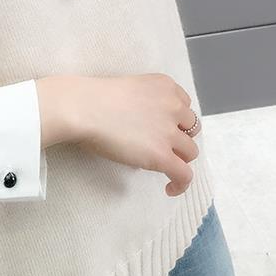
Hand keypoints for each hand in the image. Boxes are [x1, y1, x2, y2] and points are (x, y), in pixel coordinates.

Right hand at [36, 72, 200, 196]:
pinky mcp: (161, 155)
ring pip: (190, 152)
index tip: (162, 127)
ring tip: (163, 166)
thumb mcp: (129, 90)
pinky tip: (170, 189)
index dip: (175, 119)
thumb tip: (144, 128)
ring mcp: (169, 132)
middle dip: (178, 137)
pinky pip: (184, 175)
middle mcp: (173, 106)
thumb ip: (145, 104)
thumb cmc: (93, 98)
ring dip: (178, 158)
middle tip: (160, 145)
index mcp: (164, 86)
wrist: (84, 108)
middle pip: (191, 128)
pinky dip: (181, 184)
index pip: (185, 105)